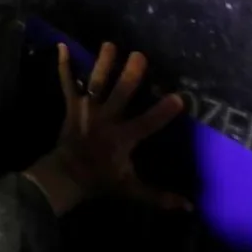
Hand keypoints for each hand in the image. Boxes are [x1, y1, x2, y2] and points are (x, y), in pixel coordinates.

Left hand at [21, 42, 188, 215]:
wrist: (65, 177)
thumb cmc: (101, 180)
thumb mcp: (131, 190)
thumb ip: (159, 196)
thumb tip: (189, 206)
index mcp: (122, 138)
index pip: (146, 123)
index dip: (162, 111)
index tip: (178, 97)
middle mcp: (105, 120)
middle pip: (120, 94)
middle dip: (129, 75)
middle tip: (140, 56)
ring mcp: (86, 110)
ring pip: (96, 84)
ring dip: (103, 64)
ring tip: (110, 44)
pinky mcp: (72, 106)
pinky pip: (67, 83)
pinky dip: (64, 66)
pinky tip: (62, 46)